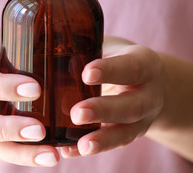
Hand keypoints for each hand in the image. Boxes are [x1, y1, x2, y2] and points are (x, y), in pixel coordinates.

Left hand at [61, 36, 164, 158]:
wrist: (150, 83)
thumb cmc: (117, 57)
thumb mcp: (110, 45)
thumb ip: (86, 44)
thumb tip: (42, 40)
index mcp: (144, 64)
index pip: (130, 67)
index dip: (110, 71)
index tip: (87, 73)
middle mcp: (149, 95)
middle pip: (131, 106)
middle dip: (104, 111)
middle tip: (76, 113)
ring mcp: (143, 119)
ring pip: (126, 132)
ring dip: (102, 139)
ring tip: (81, 145)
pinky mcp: (130, 135)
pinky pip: (111, 145)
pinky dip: (91, 148)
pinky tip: (69, 151)